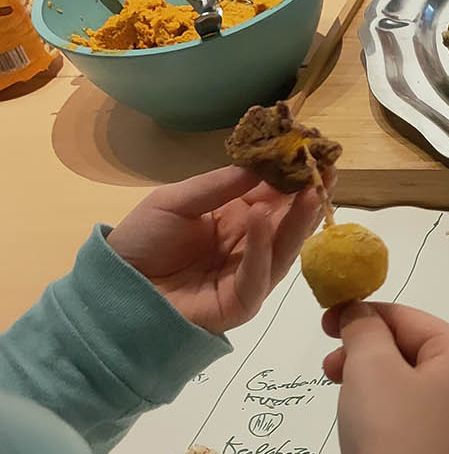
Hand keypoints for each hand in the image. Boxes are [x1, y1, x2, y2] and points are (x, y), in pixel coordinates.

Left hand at [109, 165, 331, 334]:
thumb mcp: (176, 201)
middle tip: (329, 169)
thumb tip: (263, 166)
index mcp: (237, 218)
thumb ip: (218, 186)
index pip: (276, 196)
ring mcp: (249, 276)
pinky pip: (258, 276)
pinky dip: (262, 249)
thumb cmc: (143, 240)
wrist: (116, 286)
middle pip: (289, 223)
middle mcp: (250, 245)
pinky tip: (261, 220)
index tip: (314, 150)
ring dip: (298, 221)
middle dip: (310, 197)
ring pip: (284, 250)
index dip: (295, 176)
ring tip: (310, 192)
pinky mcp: (240, 302)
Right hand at [322, 302, 448, 453]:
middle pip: (415, 351)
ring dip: (372, 382)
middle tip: (328, 369)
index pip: (411, 318)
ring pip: (413, 387)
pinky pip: (418, 421)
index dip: (363, 315)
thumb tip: (362, 315)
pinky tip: (364, 430)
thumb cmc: (390, 438)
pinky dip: (387, 414)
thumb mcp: (370, 368)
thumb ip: (364, 328)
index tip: (323, 325)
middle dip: (366, 353)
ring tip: (340, 399)